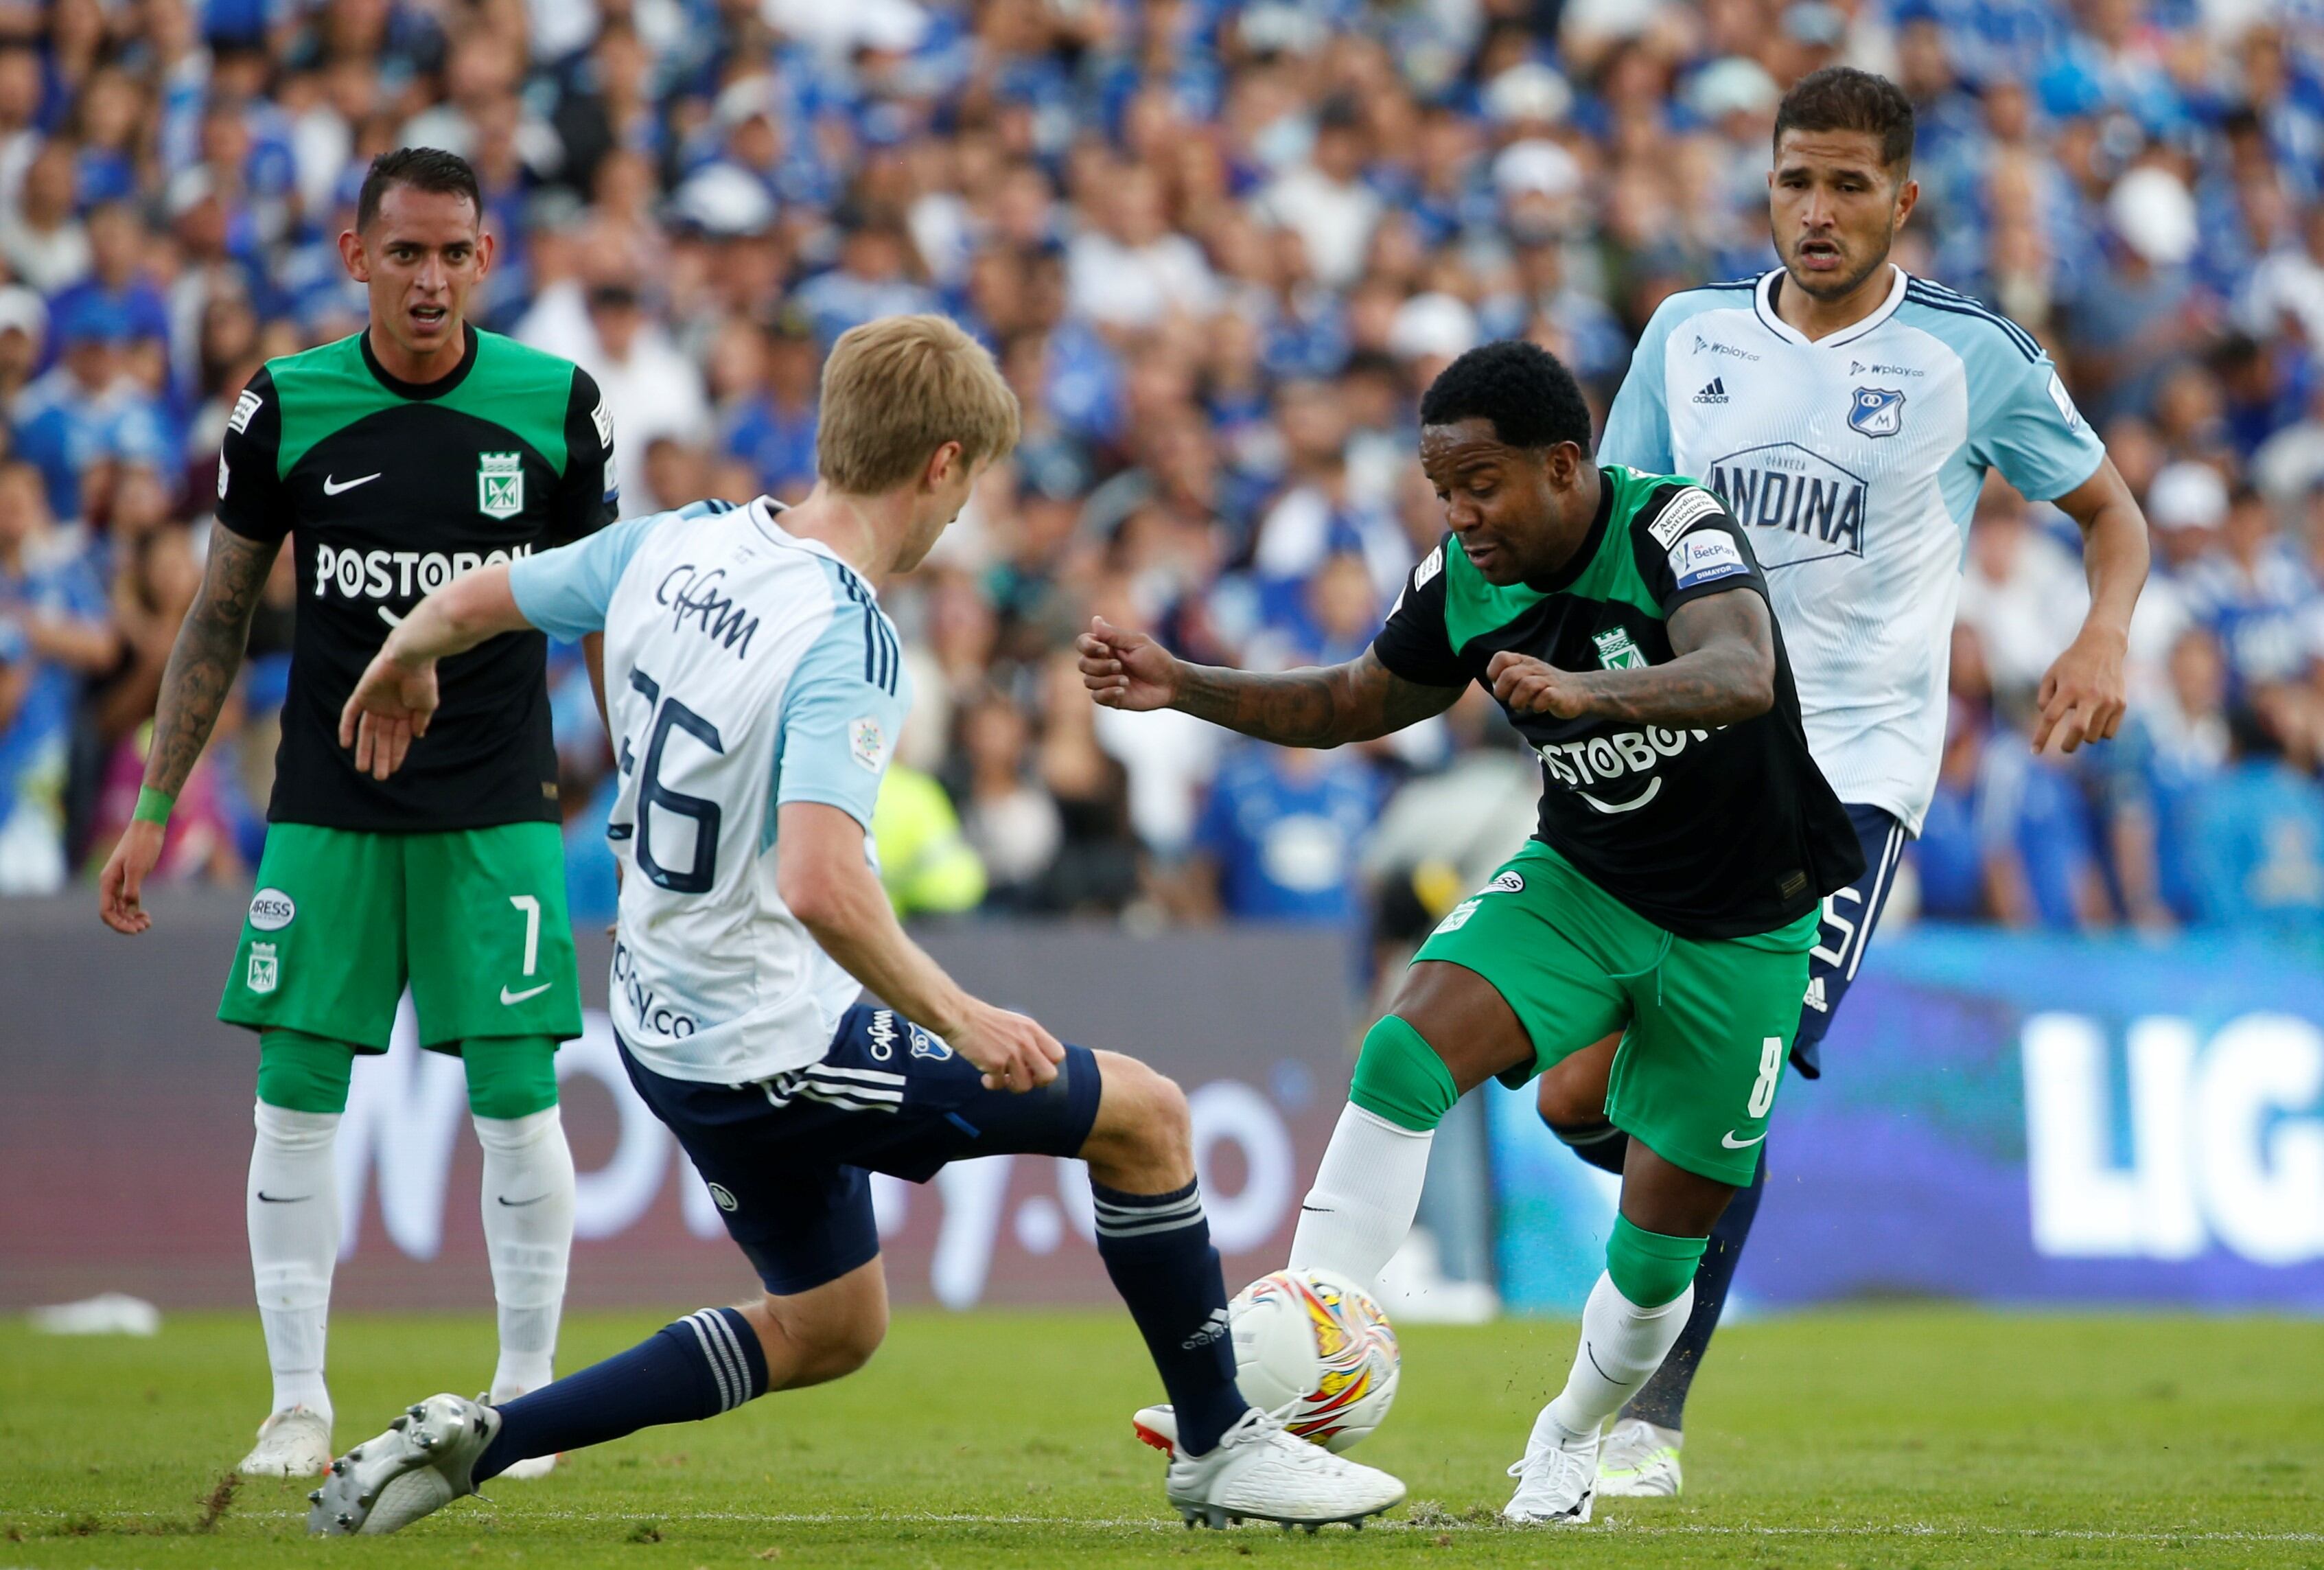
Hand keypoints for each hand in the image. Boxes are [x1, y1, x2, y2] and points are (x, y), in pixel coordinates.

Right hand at [99, 819, 164, 933]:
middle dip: (126, 923)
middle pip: (112, 913)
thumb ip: (132, 888)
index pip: (106, 911)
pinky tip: (145, 915)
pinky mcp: (130, 880)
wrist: (148, 828)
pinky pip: (128, 901)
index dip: (118, 924)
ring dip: (131, 919)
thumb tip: (129, 906)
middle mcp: (110, 884)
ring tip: (147, 923)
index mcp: (107, 882)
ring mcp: (119, 882)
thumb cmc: (142, 845)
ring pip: (121, 909)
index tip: (135, 930)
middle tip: (145, 927)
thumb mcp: (137, 867)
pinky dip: (135, 910)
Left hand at [338, 649, 440, 780]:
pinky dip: (347, 728)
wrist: (410, 657)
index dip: (396, 754)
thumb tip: (417, 736)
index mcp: (405, 713)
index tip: (393, 770)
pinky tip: (346, 745)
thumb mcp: (428, 704)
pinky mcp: (362, 694)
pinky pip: (351, 714)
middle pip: (382, 738)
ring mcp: (374, 703)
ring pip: (367, 731)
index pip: (399, 738)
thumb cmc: (422, 680)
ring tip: (363, 768)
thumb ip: (421, 720)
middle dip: (380, 756)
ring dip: (364, 749)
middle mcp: (389, 710)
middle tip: (379, 776)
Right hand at [946, 998, 1065, 1093]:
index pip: (1058, 1055)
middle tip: (1022, 1077)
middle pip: (1049, 1075)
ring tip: (1001, 1077)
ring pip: (1025, 1086)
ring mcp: (1011, 1053)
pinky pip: (1000, 1085)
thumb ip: (1029, 1040)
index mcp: (1032, 1030)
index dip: (1048, 1065)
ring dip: (1012, 1086)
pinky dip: (992, 1084)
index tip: (1033, 1066)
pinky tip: (986, 1076)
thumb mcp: (1015, 1023)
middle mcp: (1026, 1041)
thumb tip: (1036, 1062)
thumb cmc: (984, 1020)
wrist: (959, 1016)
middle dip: (1036, 1082)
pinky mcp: (995, 1063)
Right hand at [1076, 616, 1181, 711]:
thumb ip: (1114, 634)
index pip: (1083, 643)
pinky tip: (1123, 691)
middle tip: (1120, 666)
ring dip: (1107, 680)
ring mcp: (1105, 681)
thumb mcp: (1137, 642)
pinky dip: (1107, 693)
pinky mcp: (1110, 698)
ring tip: (1126, 680)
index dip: (1088, 647)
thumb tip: (1095, 620)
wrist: (1170, 684)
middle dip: (1100, 666)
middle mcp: (1103, 663)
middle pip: (1083, 664)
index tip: (1105, 649)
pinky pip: (1096, 697)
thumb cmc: (1156, 660)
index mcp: (1107, 647)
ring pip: (1088, 681)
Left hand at [1487, 651, 1590, 717]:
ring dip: (1518, 701)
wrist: (1578, 691)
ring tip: (1522, 707)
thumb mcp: (1525, 678)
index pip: (1501, 658)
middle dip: (1503, 692)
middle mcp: (1534, 668)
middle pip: (1509, 675)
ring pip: (1526, 685)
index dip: (1494, 672)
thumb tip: (1494, 688)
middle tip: (1510, 700)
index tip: (1498, 685)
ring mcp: (1548, 680)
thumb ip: (1508, 680)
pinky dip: (1538, 706)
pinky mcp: (1559, 693)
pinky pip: (1545, 696)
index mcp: (1524, 662)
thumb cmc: (1545, 687)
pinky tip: (1538, 708)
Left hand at [2033, 625, 2127, 753]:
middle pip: (2078, 730)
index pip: (2050, 717)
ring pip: (2094, 735)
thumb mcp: (2051, 675)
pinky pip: (2109, 732)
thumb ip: (2044, 698)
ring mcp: (2108, 700)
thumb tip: (2047, 719)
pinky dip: (2100, 732)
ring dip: (2085, 737)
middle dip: (2068, 745)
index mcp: (2068, 688)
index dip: (2041, 737)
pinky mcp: (2121, 704)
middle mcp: (2089, 695)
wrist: (2103, 646)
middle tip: (2064, 748)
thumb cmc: (2072, 663)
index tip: (2034, 752)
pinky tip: (2096, 721)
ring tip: (2082, 723)